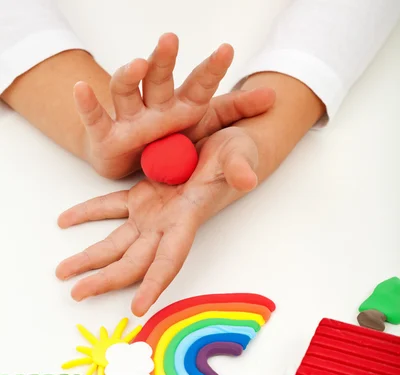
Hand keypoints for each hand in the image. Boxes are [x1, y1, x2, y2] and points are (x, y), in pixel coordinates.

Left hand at [56, 126, 261, 313]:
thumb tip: (247, 178)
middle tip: (77, 294)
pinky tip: (65, 221)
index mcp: (187, 219)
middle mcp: (166, 224)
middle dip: (106, 280)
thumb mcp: (241, 154)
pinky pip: (109, 207)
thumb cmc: (240, 151)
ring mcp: (152, 212)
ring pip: (116, 242)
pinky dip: (87, 213)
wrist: (229, 143)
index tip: (137, 308)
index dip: (154, 284)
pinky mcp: (143, 195)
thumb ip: (240, 168)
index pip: (169, 260)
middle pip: (133, 262)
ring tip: (63, 272)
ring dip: (89, 258)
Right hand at [75, 33, 273, 178]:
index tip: (227, 50)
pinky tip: (82, 90)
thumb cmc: (169, 137)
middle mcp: (155, 105)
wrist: (131, 156)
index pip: (199, 85)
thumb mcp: (205, 126)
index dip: (212, 70)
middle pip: (159, 78)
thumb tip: (273, 95)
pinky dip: (88, 104)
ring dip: (129, 74)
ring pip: (127, 89)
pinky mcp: (107, 134)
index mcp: (182, 105)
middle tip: (171, 40)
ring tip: (138, 63)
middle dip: (164, 60)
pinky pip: (96, 117)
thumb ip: (236, 111)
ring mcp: (130, 117)